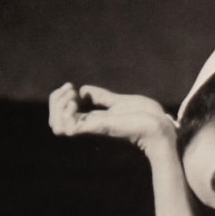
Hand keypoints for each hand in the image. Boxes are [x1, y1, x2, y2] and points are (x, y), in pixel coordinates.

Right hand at [48, 83, 174, 149]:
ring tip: (72, 97)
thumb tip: (84, 90)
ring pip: (56, 125)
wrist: (159, 126)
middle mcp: (89, 126)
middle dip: (56, 101)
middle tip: (70, 90)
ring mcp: (92, 128)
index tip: (72, 87)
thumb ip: (102, 98)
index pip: (62, 115)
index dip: (60, 99)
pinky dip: (65, 113)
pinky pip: (67, 129)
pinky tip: (75, 102)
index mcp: (93, 120)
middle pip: (54, 121)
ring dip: (58, 107)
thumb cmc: (145, 116)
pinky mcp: (97, 128)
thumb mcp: (120, 102)